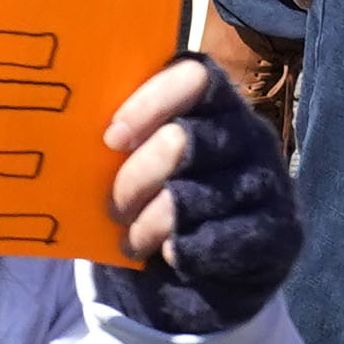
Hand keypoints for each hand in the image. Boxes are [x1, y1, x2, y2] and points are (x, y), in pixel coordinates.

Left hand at [104, 59, 298, 331]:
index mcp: (217, 103)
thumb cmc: (164, 194)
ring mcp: (270, 182)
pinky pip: (218, 238)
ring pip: (192, 196)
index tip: (111, 138)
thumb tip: (63, 123)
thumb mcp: (145, 156)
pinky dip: (182, 250)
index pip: (194, 78)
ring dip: (148, 224)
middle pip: (182, 141)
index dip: (150, 102)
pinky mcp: (280, 231)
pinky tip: (166, 255)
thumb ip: (126, 134)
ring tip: (130, 239)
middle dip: (134, 179)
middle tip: (112, 206)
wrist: (213, 265)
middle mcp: (250, 135)